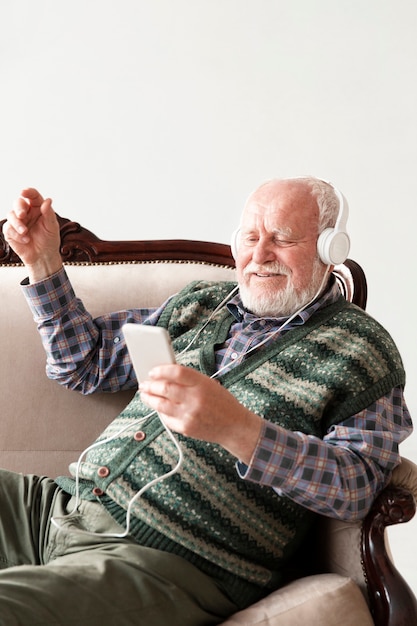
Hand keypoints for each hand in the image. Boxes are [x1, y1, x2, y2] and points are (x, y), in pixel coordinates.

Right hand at [3, 188, 61, 280]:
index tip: (24, 192)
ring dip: (17, 224)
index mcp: (37, 208)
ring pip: (11, 215)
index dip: (28, 192)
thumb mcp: (52, 227)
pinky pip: (8, 228)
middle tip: (22, 215)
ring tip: (25, 233)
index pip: (33, 196)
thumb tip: (48, 200)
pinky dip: (16, 234)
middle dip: (18, 207)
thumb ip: (49, 213)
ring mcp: (17, 221)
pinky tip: (25, 240)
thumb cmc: (49, 240)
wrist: (43, 256)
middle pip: (18, 202)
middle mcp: (26, 212)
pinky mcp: (10, 231)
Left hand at [139, 364, 262, 463]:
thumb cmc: (221, 402)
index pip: (176, 372)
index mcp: (202, 384)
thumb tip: (164, 374)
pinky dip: (160, 411)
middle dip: (150, 385)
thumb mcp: (209, 384)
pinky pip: (166, 418)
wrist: (234, 426)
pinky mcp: (185, 428)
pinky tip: (159, 407)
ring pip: (160, 404)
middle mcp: (195, 399)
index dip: (161, 370)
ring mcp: (189, 415)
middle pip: (164, 388)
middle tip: (144, 383)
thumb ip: (189, 379)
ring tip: (145, 394)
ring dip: (149, 398)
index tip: (152, 371)